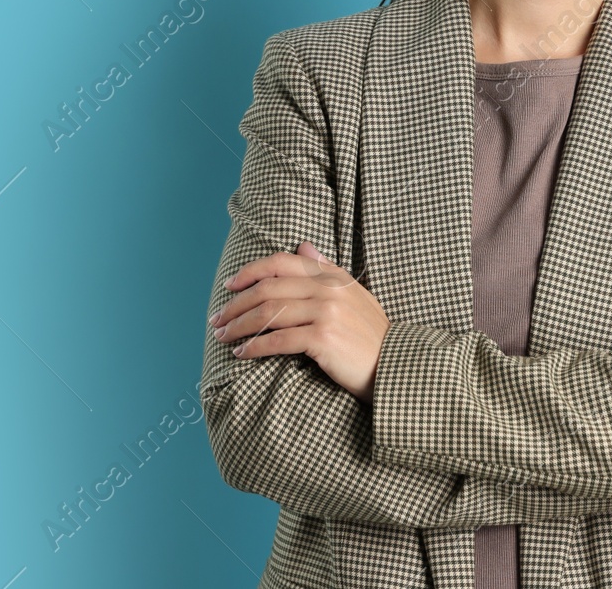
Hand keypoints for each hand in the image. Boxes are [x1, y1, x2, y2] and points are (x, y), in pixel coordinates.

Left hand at [210, 241, 391, 402]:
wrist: (395, 365)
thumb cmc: (370, 335)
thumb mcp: (353, 294)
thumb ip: (326, 269)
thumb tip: (303, 246)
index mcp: (333, 276)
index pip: (282, 263)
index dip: (250, 271)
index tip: (229, 285)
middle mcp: (328, 289)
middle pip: (268, 289)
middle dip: (236, 304)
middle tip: (216, 319)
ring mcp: (326, 312)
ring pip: (268, 314)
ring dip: (239, 326)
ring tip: (223, 336)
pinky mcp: (323, 338)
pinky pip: (278, 340)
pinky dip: (255, 347)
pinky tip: (242, 353)